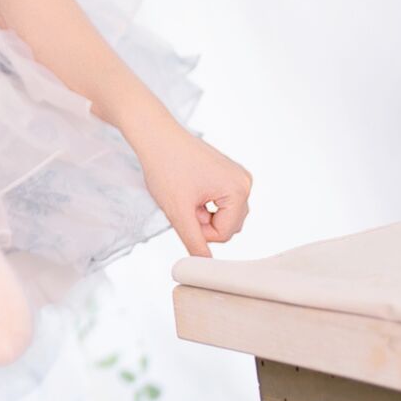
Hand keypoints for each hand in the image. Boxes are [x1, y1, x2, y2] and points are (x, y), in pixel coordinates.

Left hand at [127, 112, 251, 258]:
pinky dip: (203, 202)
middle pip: (229, 226)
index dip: (199, 230)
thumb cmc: (165, 167)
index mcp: (239, 189)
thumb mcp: (178, 212)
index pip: (225, 234)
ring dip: (203, 214)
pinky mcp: (228, 174)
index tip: (183, 211)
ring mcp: (238, 176)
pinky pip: (221, 202)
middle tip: (183, 201)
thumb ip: (194, 241)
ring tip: (185, 193)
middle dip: (204, 222)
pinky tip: (188, 187)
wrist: (155, 135)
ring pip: (224, 216)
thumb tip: (204, 265)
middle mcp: (245, 182)